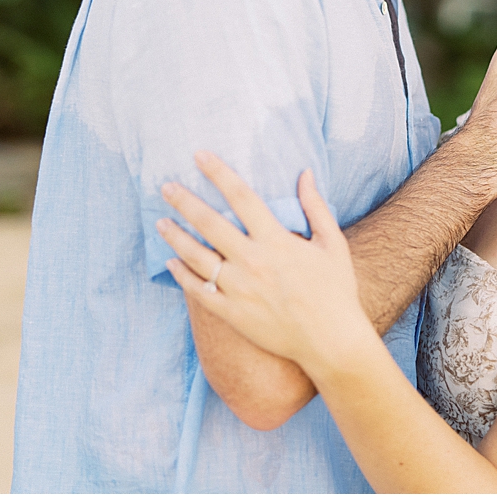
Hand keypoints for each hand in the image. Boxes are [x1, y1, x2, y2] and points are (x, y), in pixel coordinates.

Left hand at [160, 152, 374, 372]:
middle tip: (165, 187)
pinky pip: (199, 292)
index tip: (199, 156)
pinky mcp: (232, 314)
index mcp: (277, 241)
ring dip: (176, 237)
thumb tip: (305, 172)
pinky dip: (182, 275)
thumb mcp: (333, 243)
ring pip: (197, 257)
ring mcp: (240, 290)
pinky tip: (170, 261)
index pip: (241, 197)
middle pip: (210, 224)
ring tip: (160, 222)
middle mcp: (253, 262)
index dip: (219, 173)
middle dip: (185, 202)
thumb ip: (316, 206)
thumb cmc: (336, 290)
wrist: (330, 341)